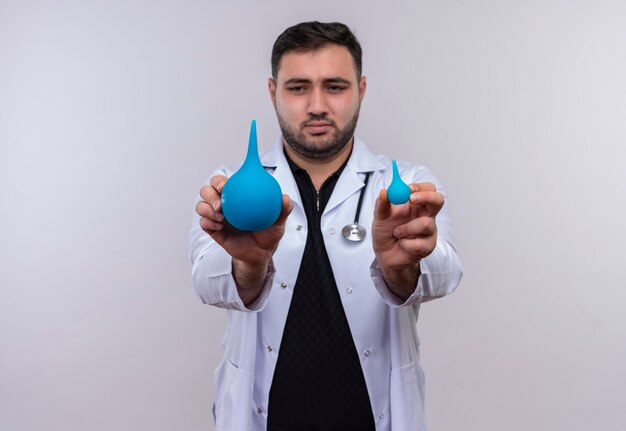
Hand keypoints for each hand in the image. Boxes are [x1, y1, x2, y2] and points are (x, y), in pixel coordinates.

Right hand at [195, 175, 292, 299]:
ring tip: (220, 216)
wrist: (261, 254)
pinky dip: (208, 223)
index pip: (221, 182)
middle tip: (220, 203)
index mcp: (236, 196)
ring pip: (201, 206)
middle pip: (206, 191)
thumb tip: (285, 198)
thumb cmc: (268, 233)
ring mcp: (216, 217)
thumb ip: (282, 209)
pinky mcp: (213, 231)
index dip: (218, 181)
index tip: (224, 185)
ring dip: (206, 209)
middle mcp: (223, 204)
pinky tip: (219, 226)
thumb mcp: (278, 222)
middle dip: (208, 193)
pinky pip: (204, 224)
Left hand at [371, 182, 443, 297]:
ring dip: (406, 228)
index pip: (428, 189)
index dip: (421, 187)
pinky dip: (405, 244)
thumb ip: (381, 205)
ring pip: (426, 224)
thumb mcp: (380, 217)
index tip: (409, 188)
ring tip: (397, 233)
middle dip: (426, 197)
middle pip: (438, 200)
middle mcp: (426, 215)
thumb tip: (384, 192)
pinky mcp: (428, 247)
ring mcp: (429, 231)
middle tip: (411, 199)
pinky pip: (418, 243)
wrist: (385, 255)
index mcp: (416, 205)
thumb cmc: (386, 232)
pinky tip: (402, 245)